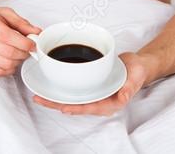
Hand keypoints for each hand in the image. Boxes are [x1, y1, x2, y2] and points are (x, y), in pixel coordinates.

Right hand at [0, 4, 41, 75]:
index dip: (24, 42)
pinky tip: (10, 60)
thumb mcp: (2, 12)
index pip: (7, 36)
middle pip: (7, 52)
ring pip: (4, 64)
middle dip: (23, 53)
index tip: (32, 43)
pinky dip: (9, 68)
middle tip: (28, 49)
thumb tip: (37, 32)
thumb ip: (21, 22)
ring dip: (17, 62)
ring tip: (19, 54)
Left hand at [32, 51, 152, 115]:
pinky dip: (61, 89)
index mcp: (110, 102)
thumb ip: (130, 87)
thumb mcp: (136, 77)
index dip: (76, 108)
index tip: (63, 108)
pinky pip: (73, 90)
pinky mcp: (89, 86)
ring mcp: (93, 94)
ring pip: (72, 99)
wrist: (135, 65)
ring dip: (55, 98)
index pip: (90, 107)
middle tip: (39, 99)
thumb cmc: (136, 72)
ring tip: (38, 95)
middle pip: (76, 105)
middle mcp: (99, 100)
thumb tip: (123, 96)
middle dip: (57, 104)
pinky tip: (49, 85)